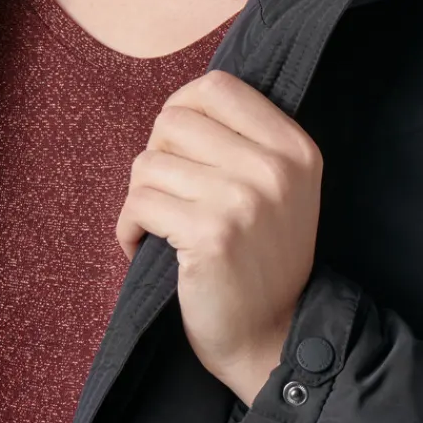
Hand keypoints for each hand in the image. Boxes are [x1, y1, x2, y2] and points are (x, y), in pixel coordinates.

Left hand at [115, 69, 321, 404]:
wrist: (274, 335)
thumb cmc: (263, 258)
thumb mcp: (278, 188)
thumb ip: (243, 141)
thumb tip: (176, 106)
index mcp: (293, 147)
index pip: (218, 87)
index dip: (182, 107)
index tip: (175, 145)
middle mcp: (273, 167)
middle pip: (174, 121)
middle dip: (156, 156)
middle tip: (166, 193)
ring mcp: (243, 199)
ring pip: (149, 163)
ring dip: (141, 197)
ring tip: (158, 226)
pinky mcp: (211, 235)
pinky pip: (139, 204)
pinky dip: (129, 228)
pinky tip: (144, 247)